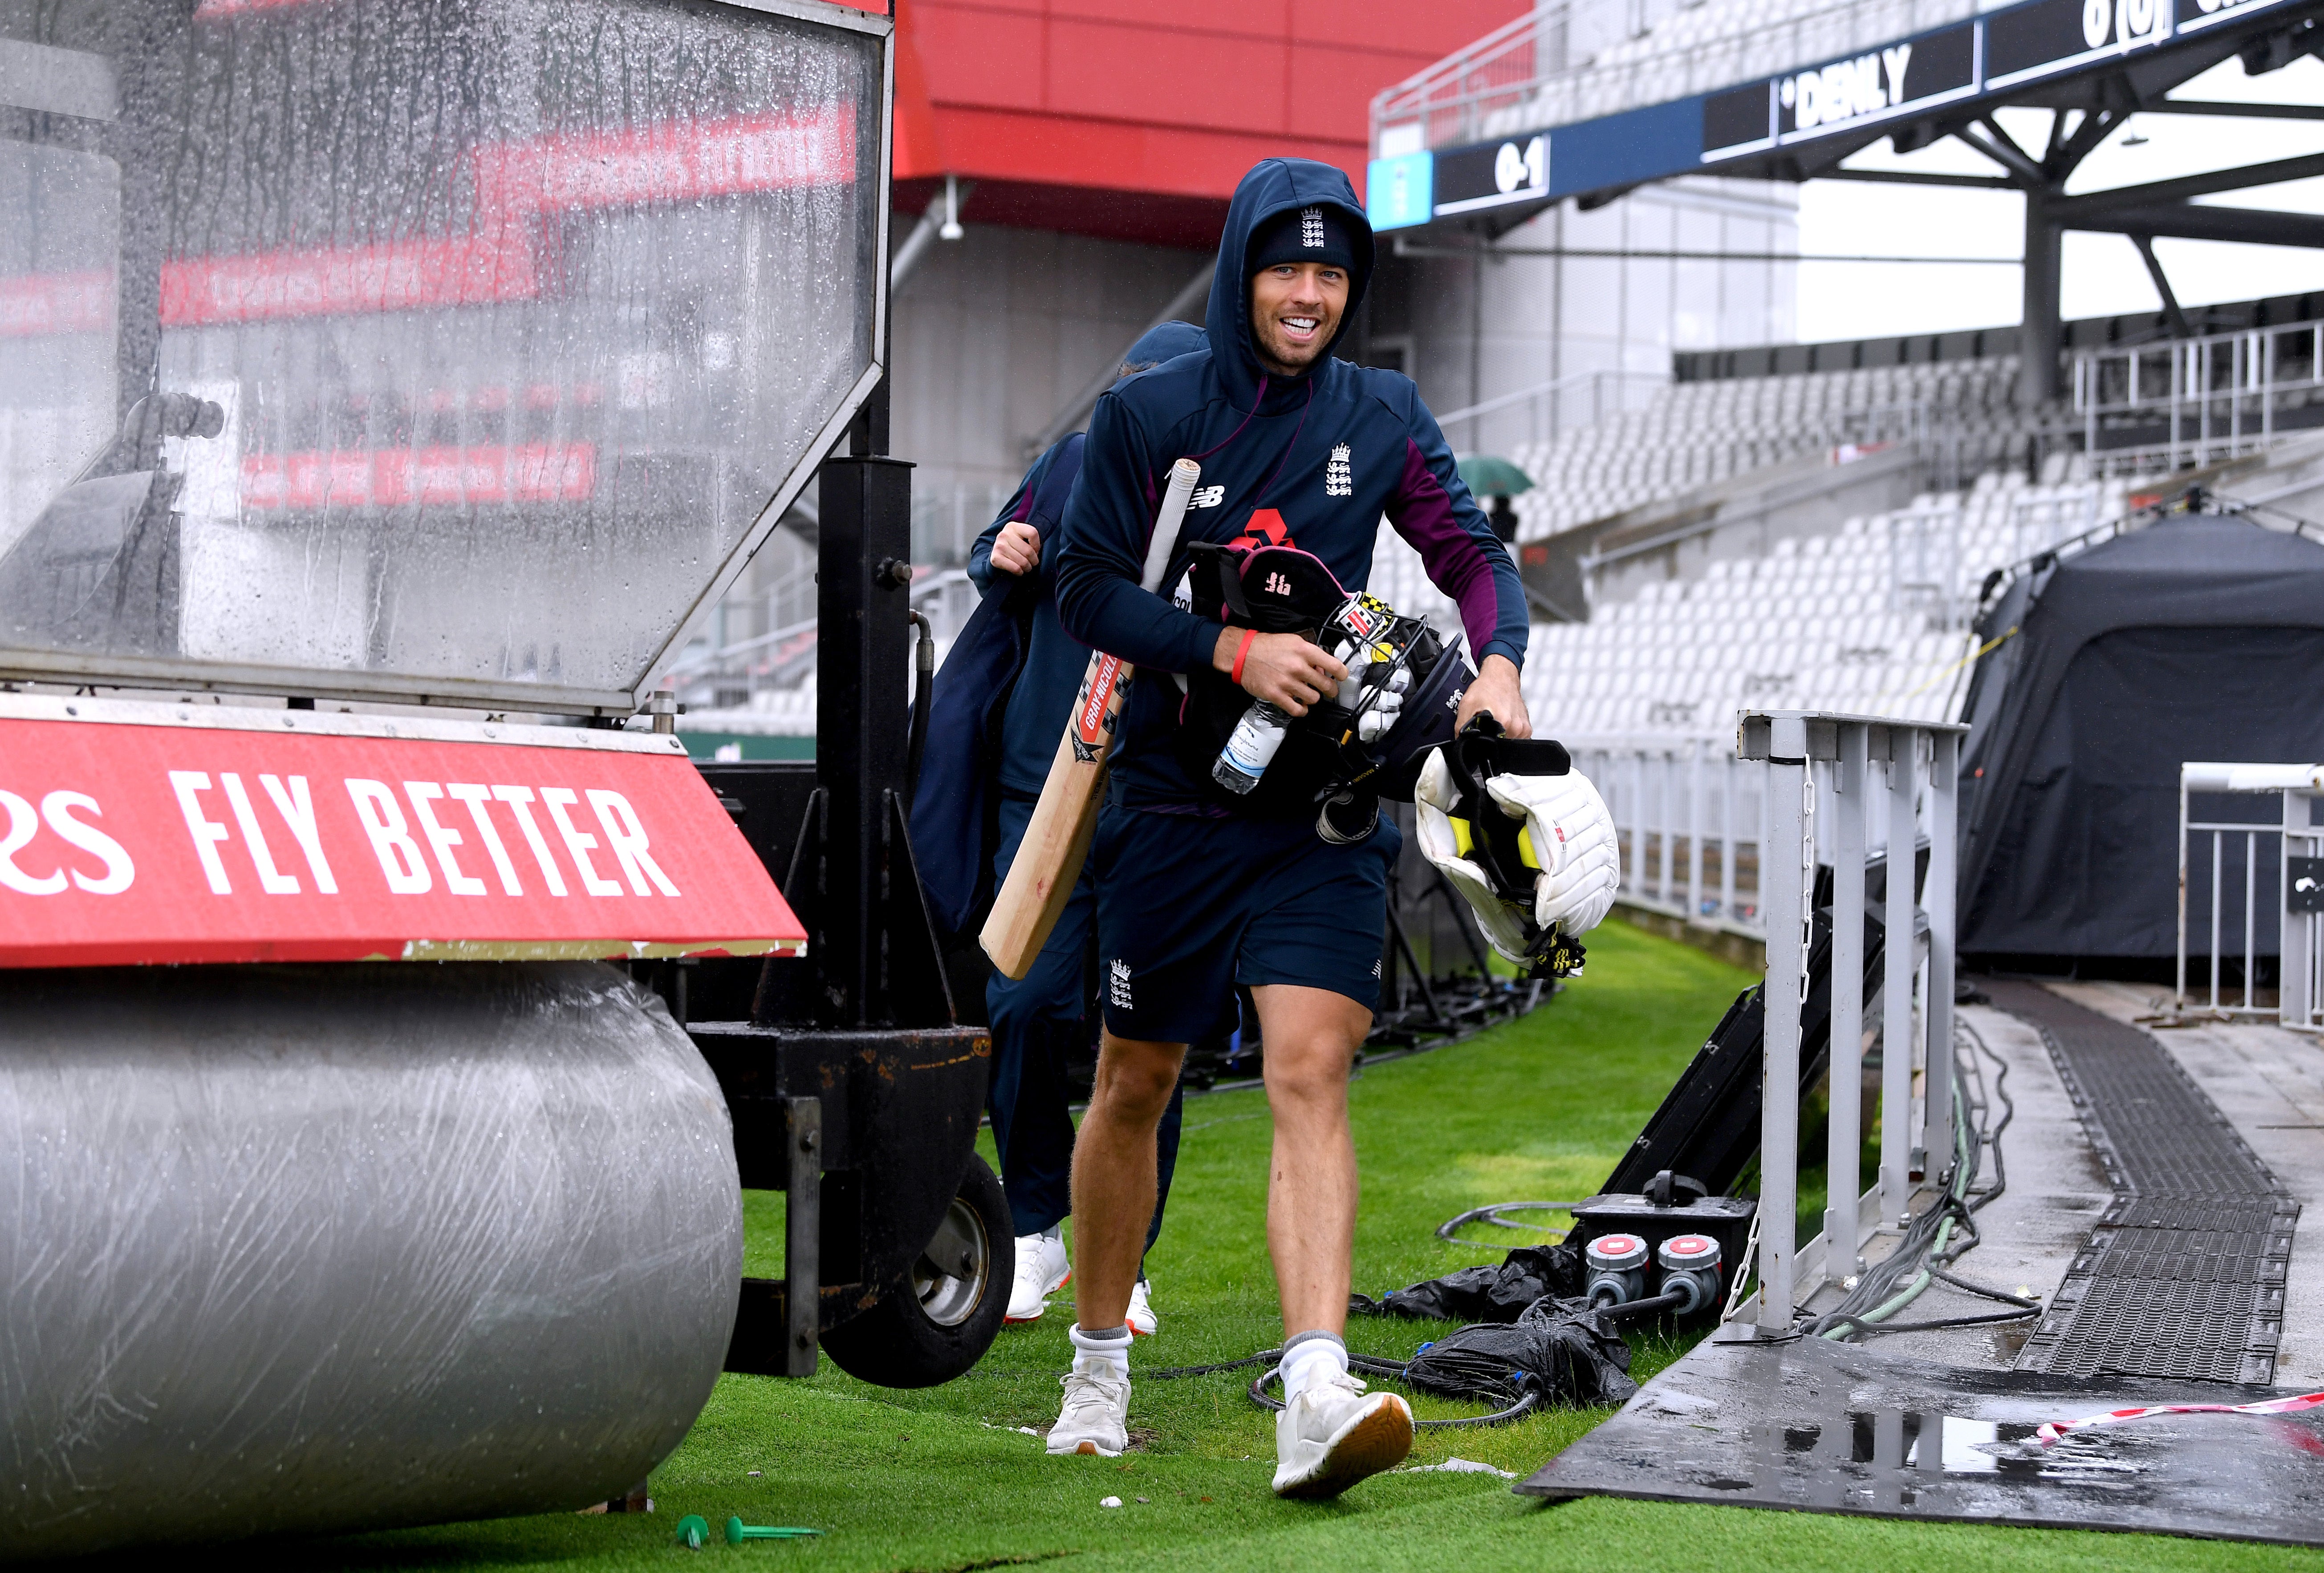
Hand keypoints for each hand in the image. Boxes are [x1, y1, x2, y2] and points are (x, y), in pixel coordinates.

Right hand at [989, 520, 1040, 575]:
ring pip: (1023, 561)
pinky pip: (1015, 568)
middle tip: (1032, 563)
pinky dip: (1020, 572)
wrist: (997, 555)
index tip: (1035, 550)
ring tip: (1026, 567)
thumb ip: (1031, 539)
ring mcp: (999, 546)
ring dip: (1027, 567)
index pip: (1032, 533)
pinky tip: (1019, 570)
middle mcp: (1004, 534)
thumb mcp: (1022, 537)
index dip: (1037, 545)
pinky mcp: (995, 558)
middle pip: (1028, 551)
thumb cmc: (1014, 547)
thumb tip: (1038, 551)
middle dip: (1034, 560)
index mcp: (1013, 526)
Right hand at [1213, 628, 1346, 717]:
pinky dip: (1302, 710)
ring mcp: (1287, 682)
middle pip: (1326, 685)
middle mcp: (1297, 666)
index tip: (1342, 677)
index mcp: (1304, 651)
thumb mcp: (1293, 641)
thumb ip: (1310, 654)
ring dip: (1313, 698)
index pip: (1334, 665)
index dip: (1342, 674)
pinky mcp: (1276, 695)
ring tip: (1308, 694)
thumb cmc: (1268, 647)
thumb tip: (1322, 669)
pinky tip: (1300, 705)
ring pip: (1314, 699)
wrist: (1243, 654)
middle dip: (1330, 689)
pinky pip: (1298, 710)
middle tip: (1328, 690)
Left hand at [1455, 653, 1530, 738]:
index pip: (1489, 748)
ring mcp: (1523, 729)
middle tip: (1487, 724)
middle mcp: (1516, 727)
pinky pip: (1515, 738)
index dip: (1480, 744)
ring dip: (1499, 736)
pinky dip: (1507, 733)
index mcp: (1503, 722)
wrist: (1501, 677)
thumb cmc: (1487, 688)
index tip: (1480, 733)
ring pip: (1506, 743)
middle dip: (1489, 739)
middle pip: (1498, 746)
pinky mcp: (1527, 729)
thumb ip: (1461, 727)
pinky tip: (1503, 721)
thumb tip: (1459, 743)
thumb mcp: (1466, 706)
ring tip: (1495, 720)